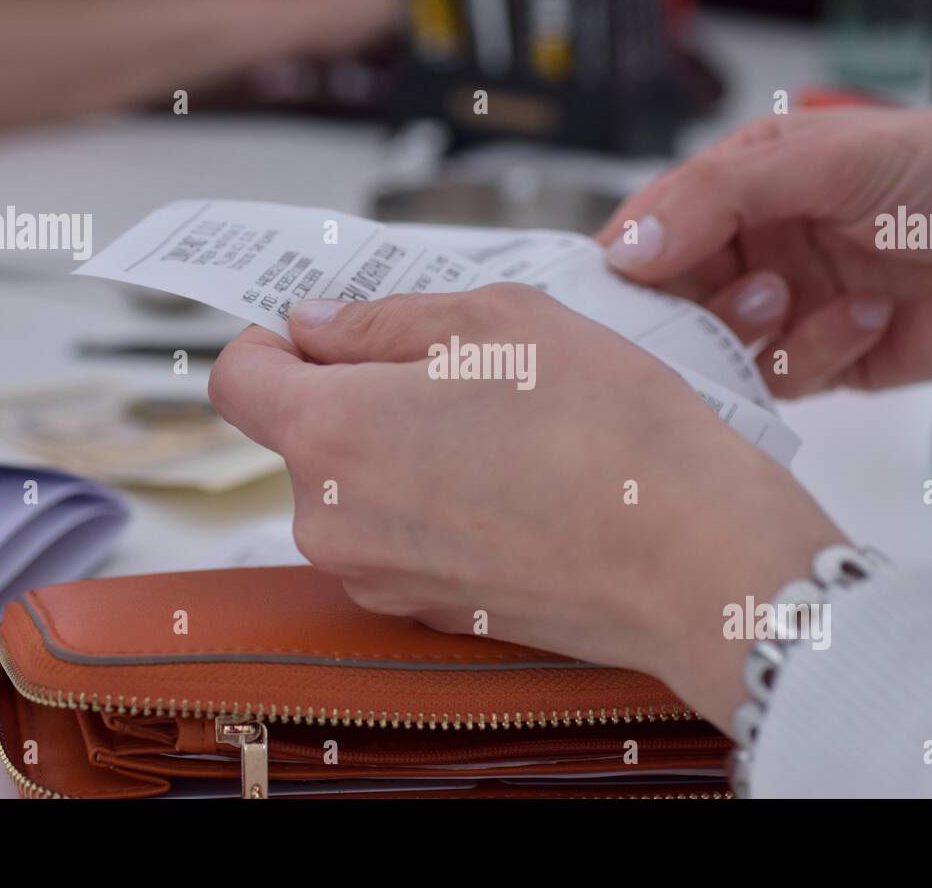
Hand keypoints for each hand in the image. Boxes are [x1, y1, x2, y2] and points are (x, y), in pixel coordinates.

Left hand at [209, 285, 843, 733]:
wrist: (695, 560)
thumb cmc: (611, 432)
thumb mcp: (499, 319)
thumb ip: (381, 319)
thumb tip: (316, 326)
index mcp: (331, 434)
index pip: (237, 378)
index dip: (275, 340)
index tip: (328, 329)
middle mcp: (333, 520)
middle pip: (303, 435)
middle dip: (360, 393)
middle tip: (459, 370)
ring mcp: (379, 578)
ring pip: (356, 487)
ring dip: (404, 450)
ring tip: (502, 430)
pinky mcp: (428, 612)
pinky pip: (403, 538)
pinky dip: (437, 505)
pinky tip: (516, 485)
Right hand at [598, 106, 931, 393]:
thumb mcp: (831, 159)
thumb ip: (723, 196)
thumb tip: (625, 247)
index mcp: (744, 180)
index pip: (653, 222)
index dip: (628, 254)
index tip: (616, 282)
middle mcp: (753, 244)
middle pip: (670, 295)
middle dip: (690, 304)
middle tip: (731, 295)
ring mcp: (782, 305)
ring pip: (715, 346)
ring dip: (754, 327)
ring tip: (800, 296)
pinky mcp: (817, 361)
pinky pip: (778, 378)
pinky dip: (817, 351)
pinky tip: (871, 315)